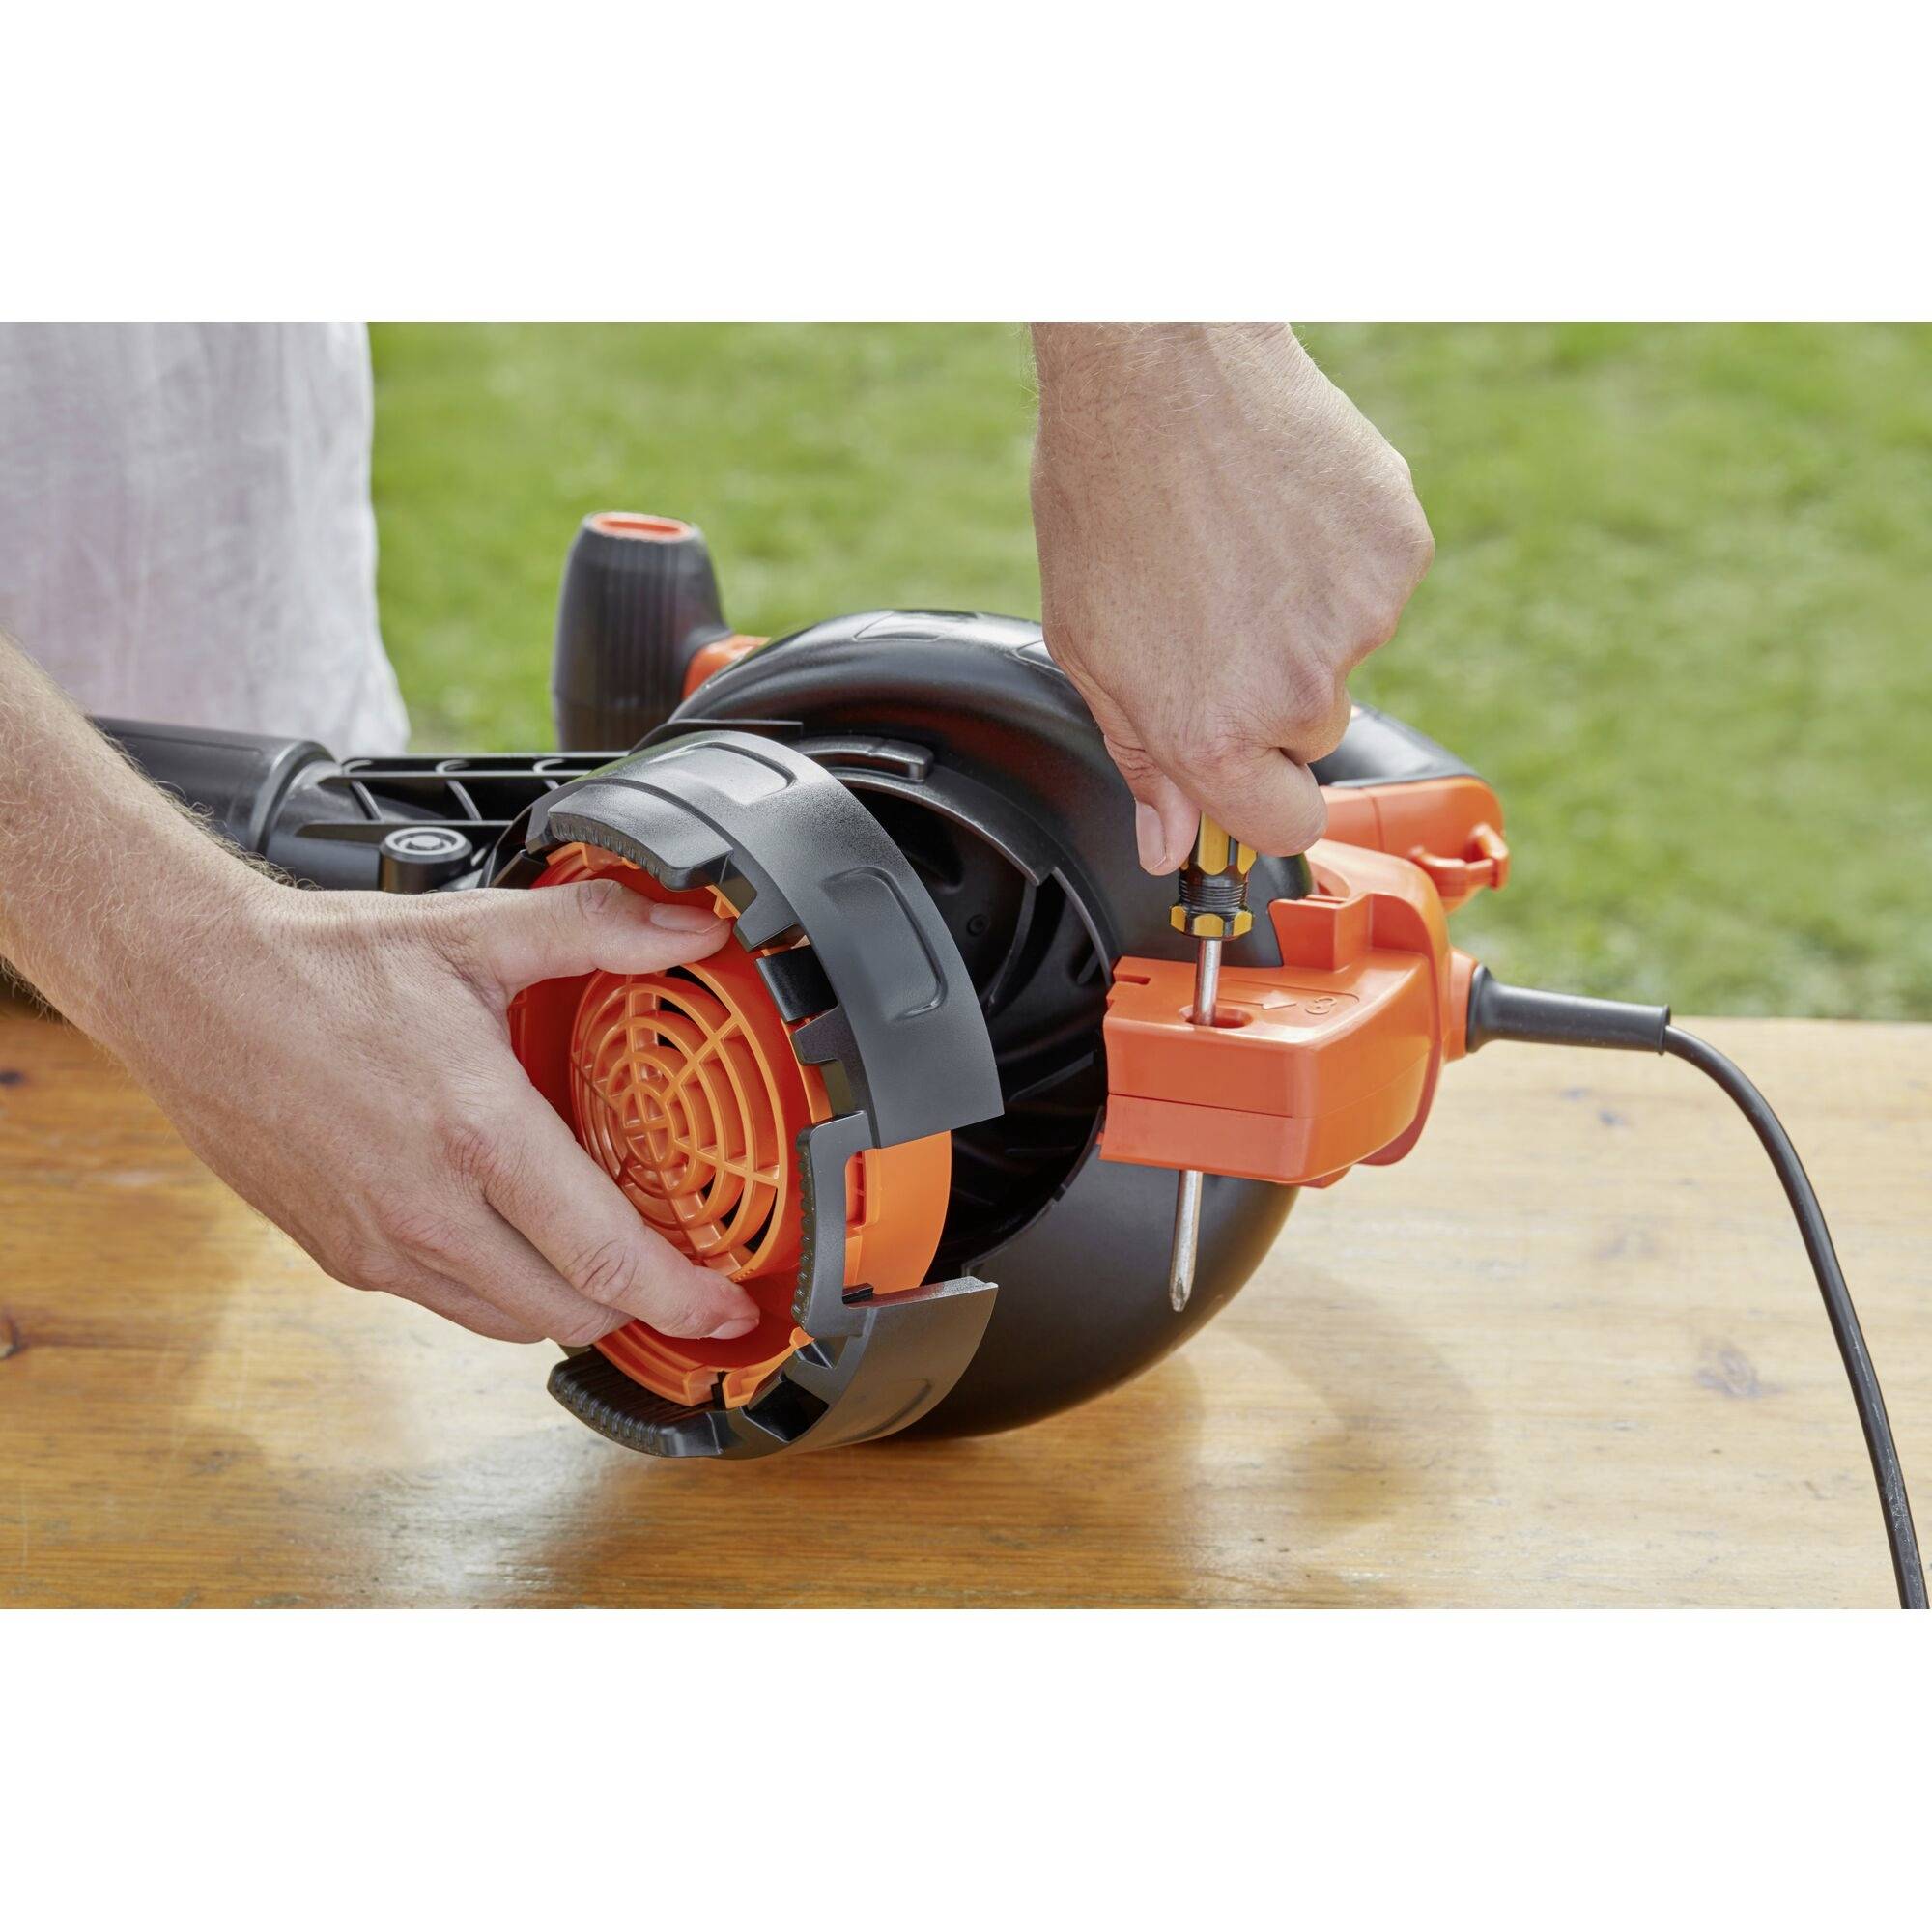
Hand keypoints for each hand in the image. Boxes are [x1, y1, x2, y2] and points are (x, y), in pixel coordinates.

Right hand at [106, 875, 762, 1346]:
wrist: (187, 987)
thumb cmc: (322, 963)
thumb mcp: (475, 930)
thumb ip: (597, 929)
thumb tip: (691, 926)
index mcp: (476, 1133)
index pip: (604, 1256)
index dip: (681, 1296)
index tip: (729, 1310)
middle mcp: (427, 1210)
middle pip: (566, 1312)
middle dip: (639, 1308)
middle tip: (683, 1280)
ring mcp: (377, 1244)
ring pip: (505, 1320)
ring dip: (567, 1304)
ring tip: (607, 1260)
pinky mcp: (338, 1256)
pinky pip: (446, 1302)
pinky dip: (498, 1289)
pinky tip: (516, 1237)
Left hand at [1030, 323, 1434, 867]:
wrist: (1158, 366)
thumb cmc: (1105, 495)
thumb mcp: (1090, 648)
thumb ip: (1142, 758)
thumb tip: (1168, 843)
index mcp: (1213, 732)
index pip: (1282, 828)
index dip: (1261, 799)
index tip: (1247, 769)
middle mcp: (1295, 691)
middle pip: (1311, 736)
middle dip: (1273, 693)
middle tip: (1219, 612)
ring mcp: (1358, 619)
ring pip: (1345, 654)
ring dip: (1305, 616)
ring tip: (1241, 543)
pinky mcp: (1398, 550)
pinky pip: (1377, 582)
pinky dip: (1340, 555)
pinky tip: (1281, 509)